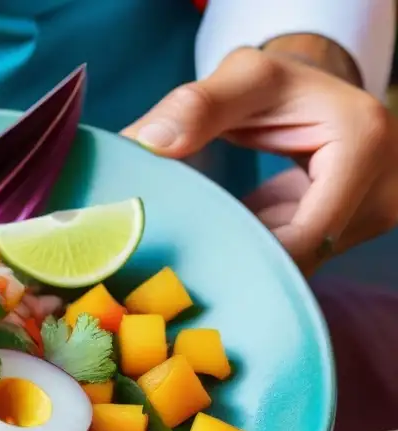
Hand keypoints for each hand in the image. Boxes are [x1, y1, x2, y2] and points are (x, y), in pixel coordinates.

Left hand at [122, 45, 397, 272]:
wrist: (314, 93)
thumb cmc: (279, 83)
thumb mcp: (242, 77)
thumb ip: (196, 105)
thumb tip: (146, 143)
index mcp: (362, 145)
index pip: (304, 235)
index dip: (246, 251)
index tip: (192, 253)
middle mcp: (383, 187)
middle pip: (305, 256)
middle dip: (246, 257)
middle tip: (189, 260)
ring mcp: (372, 213)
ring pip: (301, 262)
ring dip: (253, 255)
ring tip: (205, 246)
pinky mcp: (352, 229)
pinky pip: (299, 255)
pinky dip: (262, 250)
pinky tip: (227, 242)